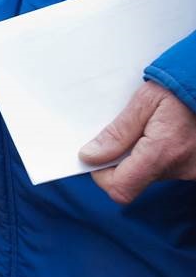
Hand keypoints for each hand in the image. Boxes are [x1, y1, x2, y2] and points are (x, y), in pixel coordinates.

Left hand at [79, 81, 195, 203]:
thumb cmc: (180, 87)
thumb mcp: (144, 101)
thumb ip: (117, 132)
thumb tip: (90, 156)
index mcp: (163, 151)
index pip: (120, 189)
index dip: (102, 175)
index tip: (98, 155)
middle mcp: (180, 168)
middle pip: (134, 182)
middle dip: (120, 162)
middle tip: (125, 134)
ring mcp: (191, 170)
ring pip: (150, 175)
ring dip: (140, 157)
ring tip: (148, 130)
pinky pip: (166, 169)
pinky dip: (157, 155)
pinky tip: (162, 135)